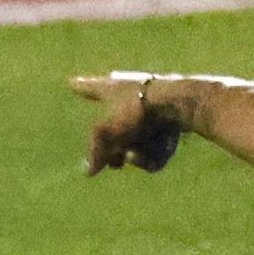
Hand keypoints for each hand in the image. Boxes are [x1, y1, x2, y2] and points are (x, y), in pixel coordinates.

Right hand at [71, 71, 185, 174]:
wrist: (180, 104)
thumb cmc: (137, 111)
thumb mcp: (106, 132)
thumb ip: (96, 152)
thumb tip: (88, 171)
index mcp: (112, 88)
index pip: (91, 88)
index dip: (81, 88)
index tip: (73, 83)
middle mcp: (133, 93)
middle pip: (115, 125)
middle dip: (114, 148)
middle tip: (114, 161)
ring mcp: (155, 105)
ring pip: (137, 139)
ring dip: (135, 153)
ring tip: (137, 154)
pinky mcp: (174, 117)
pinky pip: (157, 144)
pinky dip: (155, 152)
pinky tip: (157, 153)